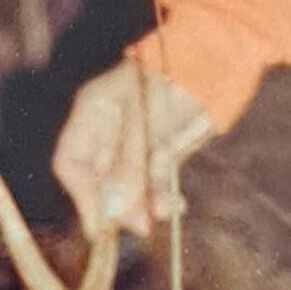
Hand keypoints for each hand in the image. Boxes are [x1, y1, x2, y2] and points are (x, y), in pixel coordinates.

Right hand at [53, 60, 212, 239]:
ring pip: (128, 188)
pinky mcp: (159, 154)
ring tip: (165, 211)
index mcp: (93, 113)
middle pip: (99, 181)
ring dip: (144, 206)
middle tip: (141, 226)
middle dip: (118, 206)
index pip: (71, 162)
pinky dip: (162, 198)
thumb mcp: (146, 122)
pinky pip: (153, 185)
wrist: (219, 63)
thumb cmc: (176, 79)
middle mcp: (109, 132)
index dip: (81, 193)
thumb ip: (128, 167)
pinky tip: (176, 204)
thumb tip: (111, 212)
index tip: (99, 223)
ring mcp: (134, 144)